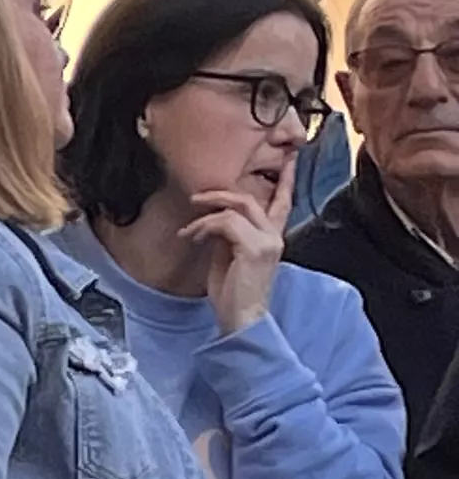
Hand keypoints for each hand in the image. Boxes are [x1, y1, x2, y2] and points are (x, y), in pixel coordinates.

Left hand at [184, 168, 291, 337]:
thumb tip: (214, 219)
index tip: (289, 159)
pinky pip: (226, 223)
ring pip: (237, 208)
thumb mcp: (229, 257)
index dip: (285, 181)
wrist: (242, 319)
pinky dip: (205, 227)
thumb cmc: (233, 293)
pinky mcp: (255, 248)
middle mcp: (274, 236)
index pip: (282, 202)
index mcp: (272, 238)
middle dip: (220, 194)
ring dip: (205, 216)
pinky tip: (193, 238)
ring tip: (189, 231)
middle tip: (196, 198)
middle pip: (250, 199)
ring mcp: (268, 241)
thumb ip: (229, 235)